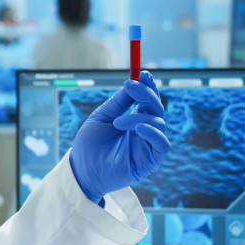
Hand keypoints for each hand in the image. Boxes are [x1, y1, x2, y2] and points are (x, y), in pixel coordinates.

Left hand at [69, 71, 170, 203]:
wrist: (82, 170)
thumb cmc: (89, 146)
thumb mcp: (101, 118)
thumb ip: (118, 103)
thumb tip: (132, 83)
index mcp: (134, 120)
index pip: (148, 100)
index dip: (149, 86)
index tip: (143, 73)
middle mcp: (143, 131)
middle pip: (156, 108)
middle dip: (146, 94)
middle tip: (132, 86)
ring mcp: (147, 145)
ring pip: (158, 123)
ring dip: (139, 117)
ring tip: (118, 123)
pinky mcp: (150, 161)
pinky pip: (162, 144)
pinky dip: (153, 133)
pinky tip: (138, 128)